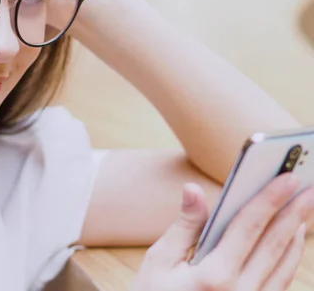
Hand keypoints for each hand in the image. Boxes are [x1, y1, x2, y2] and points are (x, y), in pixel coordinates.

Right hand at [131, 174, 313, 290]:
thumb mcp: (160, 261)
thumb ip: (184, 225)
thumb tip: (193, 188)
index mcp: (214, 277)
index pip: (248, 228)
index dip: (269, 199)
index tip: (288, 177)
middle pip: (275, 245)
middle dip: (295, 213)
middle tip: (309, 188)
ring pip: (285, 265)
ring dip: (296, 234)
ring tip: (304, 207)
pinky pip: (281, 282)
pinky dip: (289, 257)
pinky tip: (289, 239)